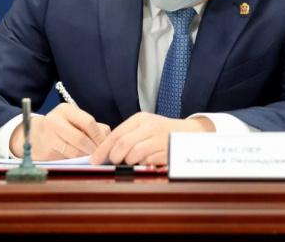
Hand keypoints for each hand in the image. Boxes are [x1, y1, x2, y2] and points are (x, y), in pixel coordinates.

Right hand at [10, 103, 110, 159]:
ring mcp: (48, 135)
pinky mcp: (45, 151)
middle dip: (93, 148)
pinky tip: (79, 160)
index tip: (105, 144)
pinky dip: (76, 161)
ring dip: (86, 156)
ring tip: (91, 158)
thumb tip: (108, 141)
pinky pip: (66, 158)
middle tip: (100, 154)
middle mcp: (55, 120)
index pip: (88, 122)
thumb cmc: (62, 128)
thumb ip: (92, 128)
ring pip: (74, 150)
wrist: (34, 136)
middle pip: (81, 138)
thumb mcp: (75, 121)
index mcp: (66, 110)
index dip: (99, 136)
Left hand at [90, 112, 214, 165]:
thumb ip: (126, 136)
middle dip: (115, 157)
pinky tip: (147, 162)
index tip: (94, 160)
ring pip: (134, 154)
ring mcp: (159, 138)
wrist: (190, 133)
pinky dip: (143, 165)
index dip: (103, 149)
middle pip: (122, 144)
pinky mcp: (167, 150)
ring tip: (134, 161)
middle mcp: (149, 126)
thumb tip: (105, 153)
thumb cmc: (162, 132)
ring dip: (129, 162)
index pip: (116, 134)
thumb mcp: (144, 127)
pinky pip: (147, 162)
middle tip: (114, 163)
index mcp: (140, 119)